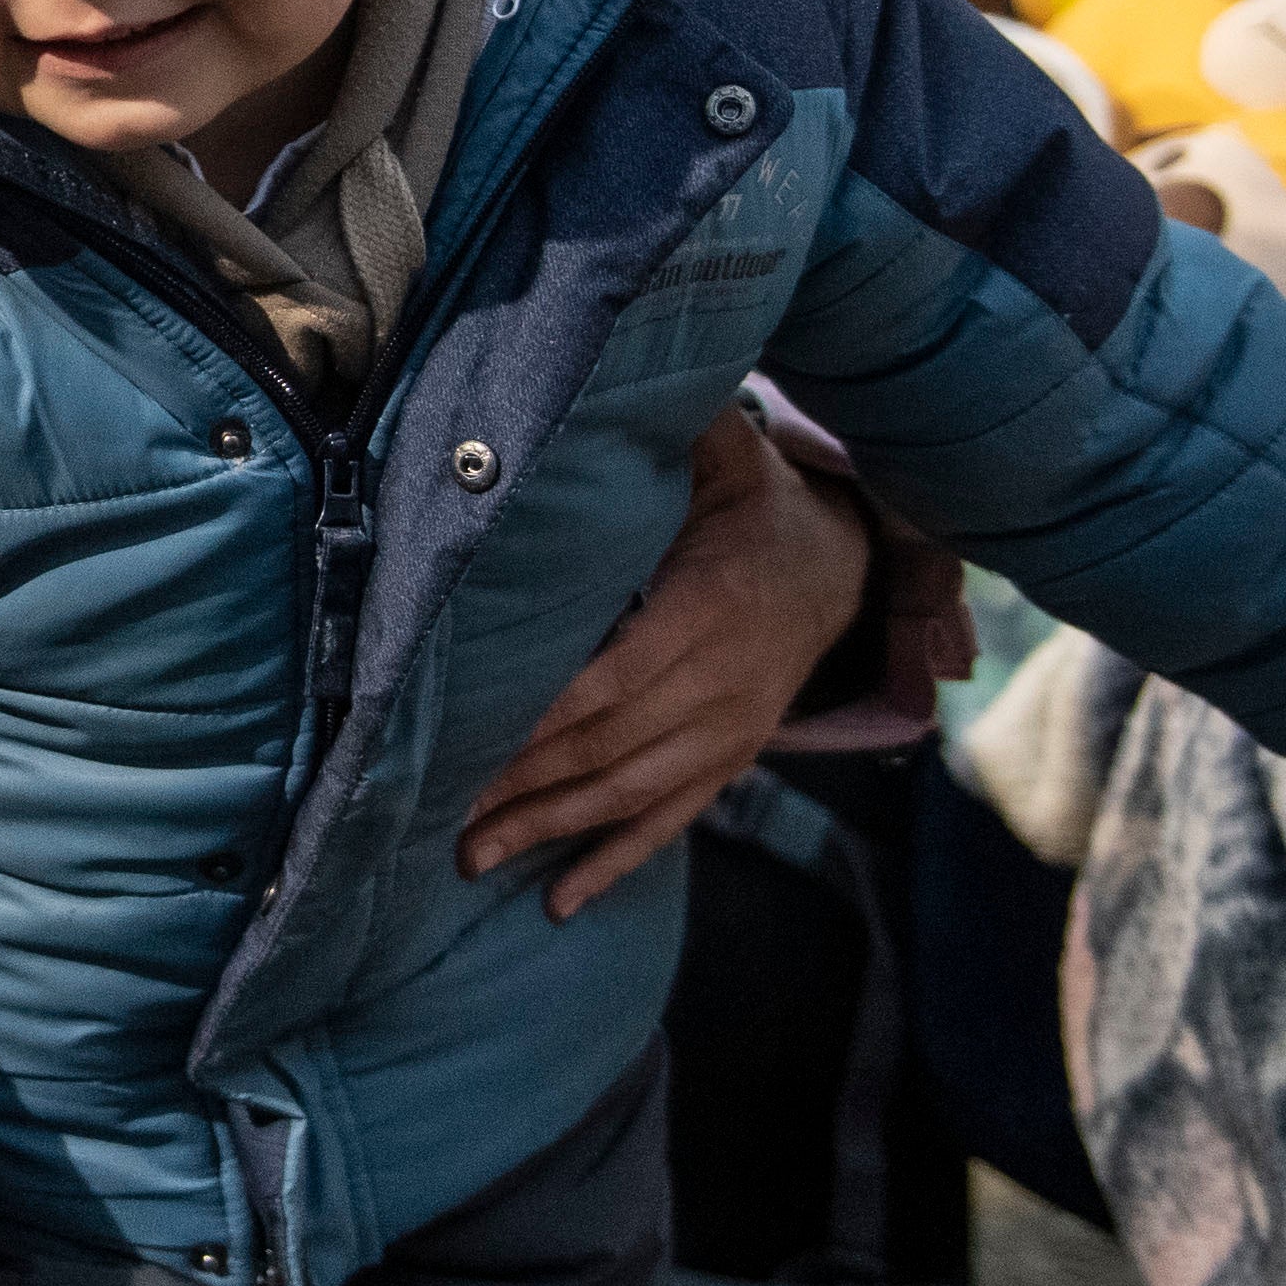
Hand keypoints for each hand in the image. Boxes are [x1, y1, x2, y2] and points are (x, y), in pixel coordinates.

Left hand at [460, 411, 867, 919]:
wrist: (845, 569)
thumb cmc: (762, 506)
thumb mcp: (733, 458)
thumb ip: (686, 432)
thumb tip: (620, 383)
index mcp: (708, 612)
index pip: (612, 676)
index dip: (542, 716)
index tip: (469, 740)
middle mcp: (721, 686)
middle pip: (610, 748)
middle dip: (523, 785)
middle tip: (439, 818)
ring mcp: (728, 733)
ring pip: (630, 795)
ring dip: (549, 831)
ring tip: (472, 859)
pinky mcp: (730, 762)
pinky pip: (670, 822)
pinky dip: (614, 864)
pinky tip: (559, 902)